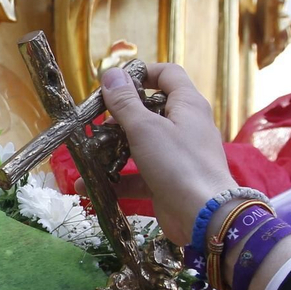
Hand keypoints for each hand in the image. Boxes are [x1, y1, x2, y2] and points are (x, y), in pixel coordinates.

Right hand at [96, 63, 235, 244]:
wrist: (204, 216)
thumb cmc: (177, 164)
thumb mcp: (145, 128)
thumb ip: (125, 102)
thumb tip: (110, 73)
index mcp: (187, 104)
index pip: (167, 74)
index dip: (142, 73)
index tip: (114, 84)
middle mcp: (184, 126)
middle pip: (149, 110)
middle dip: (118, 118)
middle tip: (94, 125)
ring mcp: (177, 155)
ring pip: (140, 144)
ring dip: (112, 150)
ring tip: (86, 156)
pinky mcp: (168, 180)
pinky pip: (139, 174)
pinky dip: (116, 180)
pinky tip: (90, 186)